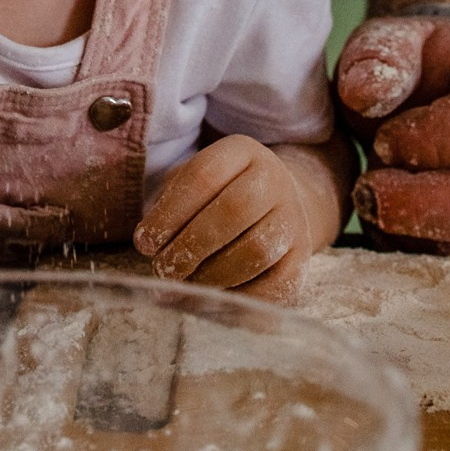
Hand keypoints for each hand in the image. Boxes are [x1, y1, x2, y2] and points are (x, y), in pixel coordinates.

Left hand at [134, 134, 318, 299]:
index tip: (144, 243)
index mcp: (242, 151)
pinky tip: (215, 298)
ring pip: (256, 250)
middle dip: (191, 245)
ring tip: (187, 282)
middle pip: (233, 210)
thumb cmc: (219, 194)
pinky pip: (276, 286)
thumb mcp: (194, 182)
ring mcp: (294, 218)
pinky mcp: (304, 259)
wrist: (280, 204)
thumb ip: (169, 204)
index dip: (170, 212)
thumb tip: (148, 243)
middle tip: (164, 269)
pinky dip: (241, 298)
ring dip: (213, 274)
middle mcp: (274, 180)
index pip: (204, 175)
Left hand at [337, 15, 449, 253]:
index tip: (383, 139)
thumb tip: (365, 94)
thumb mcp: (396, 40)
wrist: (434, 90)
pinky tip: (381, 220)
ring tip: (369, 202)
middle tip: (368, 192)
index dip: (437, 137)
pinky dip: (414, 246)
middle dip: (426, 202)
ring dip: (417, 229)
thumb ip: (379, 55)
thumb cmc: (420, 63)